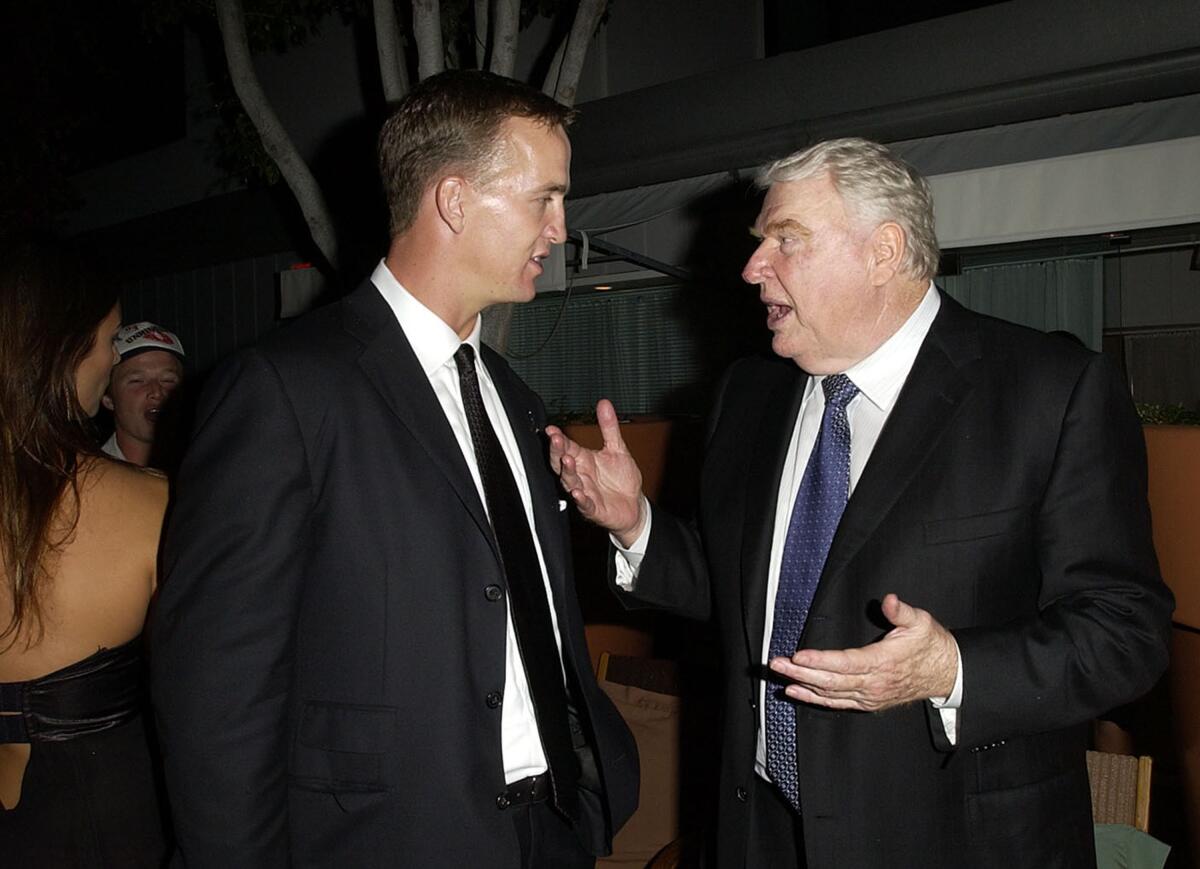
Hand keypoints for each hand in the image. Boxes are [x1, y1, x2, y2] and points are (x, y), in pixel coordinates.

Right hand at [545, 399, 645, 545]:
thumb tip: (604, 403)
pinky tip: (578, 492)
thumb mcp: (617, 449)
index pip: (567, 447)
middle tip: (556, 440)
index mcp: (584, 460)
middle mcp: (581, 476)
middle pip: (562, 463)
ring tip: (568, 460)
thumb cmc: (621, 480)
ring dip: (568, 472)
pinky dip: (581, 499)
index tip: (551, 429)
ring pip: (570, 482)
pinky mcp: (594, 509)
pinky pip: (585, 504)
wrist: (634, 506)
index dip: (558, 438)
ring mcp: (585, 492)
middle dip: (557, 452)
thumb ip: (609, 427)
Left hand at [768, 594, 957, 711]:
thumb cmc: (930, 645)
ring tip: (780, 677)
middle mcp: (874, 683)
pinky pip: (837, 702)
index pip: (845, 663)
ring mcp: (870, 696)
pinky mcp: (868, 702)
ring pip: (830, 694)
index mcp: (883, 662)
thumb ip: (901, 611)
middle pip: (830, 681)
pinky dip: (815, 699)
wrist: (946, 673)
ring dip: (803, 685)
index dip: (820, 661)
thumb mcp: (920, 622)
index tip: (798, 656)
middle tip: (776, 664)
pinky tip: (798, 692)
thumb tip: (889, 600)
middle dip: (801, 672)